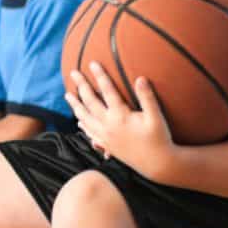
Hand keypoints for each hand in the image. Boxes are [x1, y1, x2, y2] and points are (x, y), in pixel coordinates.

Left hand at [65, 62, 177, 179]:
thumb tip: (140, 78)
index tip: (92, 63)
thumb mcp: (156, 117)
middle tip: (73, 72)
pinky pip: (90, 133)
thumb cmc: (159, 138)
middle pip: (90, 102)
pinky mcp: (107, 145)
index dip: (100, 76)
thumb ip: (147, 97)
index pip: (107, 91)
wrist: (157, 164)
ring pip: (85, 118)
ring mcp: (105, 136)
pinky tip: (79, 121)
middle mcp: (108, 126)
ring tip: (67, 95)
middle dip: (81, 86)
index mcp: (120, 117)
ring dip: (75, 105)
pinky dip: (83, 125)